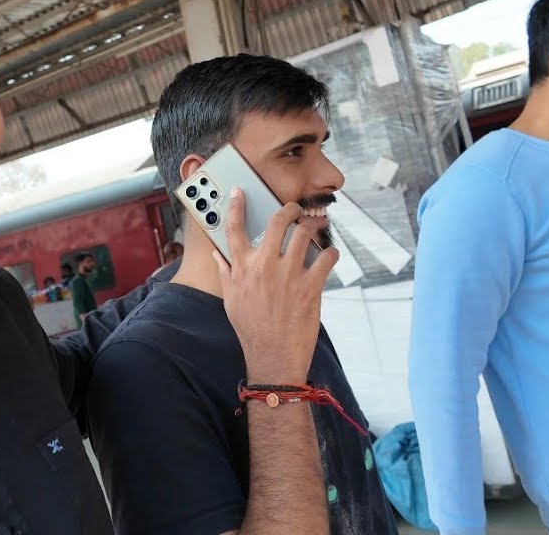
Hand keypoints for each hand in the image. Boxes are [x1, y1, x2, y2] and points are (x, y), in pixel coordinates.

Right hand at [214, 188, 339, 382]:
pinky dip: (331, 252)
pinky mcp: (310, 286)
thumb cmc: (251, 330)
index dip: (237, 206)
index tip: (241, 192)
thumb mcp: (231, 300)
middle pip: (277, 221)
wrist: (273, 356)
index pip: (234, 229)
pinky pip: (326, 257)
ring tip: (319, 225)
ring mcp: (288, 275)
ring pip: (304, 233)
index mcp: (242, 268)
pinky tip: (330, 255)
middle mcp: (264, 266)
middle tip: (297, 209)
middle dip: (290, 209)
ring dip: (314, 225)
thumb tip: (218, 255)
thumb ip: (225, 273)